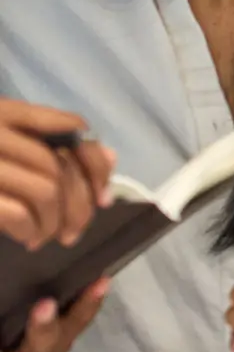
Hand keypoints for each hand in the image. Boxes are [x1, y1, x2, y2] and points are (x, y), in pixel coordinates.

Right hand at [0, 99, 114, 249]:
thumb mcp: (6, 144)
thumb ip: (51, 143)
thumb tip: (107, 156)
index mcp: (4, 113)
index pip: (71, 132)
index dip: (95, 167)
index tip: (102, 196)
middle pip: (61, 167)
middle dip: (78, 205)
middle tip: (74, 230)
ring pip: (46, 190)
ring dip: (55, 222)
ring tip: (47, 236)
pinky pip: (17, 212)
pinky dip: (31, 230)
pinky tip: (28, 239)